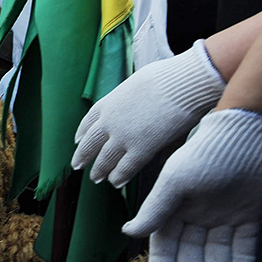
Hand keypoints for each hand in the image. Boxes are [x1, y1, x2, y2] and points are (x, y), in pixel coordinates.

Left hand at [71, 41, 226, 187]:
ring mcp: (123, 137)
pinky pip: (125, 168)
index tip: (78, 140)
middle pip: (91, 143)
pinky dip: (119, 177)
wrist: (183, 84)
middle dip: (83, 155)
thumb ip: (130, 97)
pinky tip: (116, 183)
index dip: (83, 132)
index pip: (89, 121)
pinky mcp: (141, 149)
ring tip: (96, 178)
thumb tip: (135, 99)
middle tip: (78, 166)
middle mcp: (110, 121)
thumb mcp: (137, 83)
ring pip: (105, 159)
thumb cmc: (168, 78)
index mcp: (109, 102)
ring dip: (99, 170)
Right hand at [122, 108, 261, 261]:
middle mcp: (197, 218)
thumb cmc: (207, 153)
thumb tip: (128, 233)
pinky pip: (245, 248)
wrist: (249, 135)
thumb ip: (155, 208)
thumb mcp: (175, 181)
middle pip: (191, 255)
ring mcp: (224, 220)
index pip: (164, 243)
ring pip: (218, 257)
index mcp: (175, 209)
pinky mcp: (250, 218)